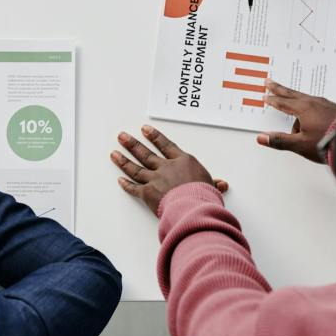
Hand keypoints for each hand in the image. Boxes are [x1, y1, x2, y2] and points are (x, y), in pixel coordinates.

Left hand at [110, 125, 227, 215]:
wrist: (194, 205)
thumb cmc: (204, 195)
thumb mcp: (212, 186)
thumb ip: (213, 184)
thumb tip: (221, 185)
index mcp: (182, 161)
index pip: (166, 145)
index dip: (155, 137)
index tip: (145, 129)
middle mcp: (166, 167)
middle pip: (146, 154)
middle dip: (133, 144)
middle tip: (122, 137)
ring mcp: (155, 179)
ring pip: (136, 168)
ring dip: (124, 160)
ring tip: (114, 153)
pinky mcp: (148, 193)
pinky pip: (134, 188)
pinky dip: (126, 185)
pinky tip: (120, 180)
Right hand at [258, 81, 335, 162]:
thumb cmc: (328, 143)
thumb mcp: (300, 144)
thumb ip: (280, 140)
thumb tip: (262, 138)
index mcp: (304, 109)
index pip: (283, 102)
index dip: (272, 100)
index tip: (265, 96)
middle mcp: (315, 103)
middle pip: (292, 93)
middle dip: (280, 89)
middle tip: (270, 82)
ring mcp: (326, 104)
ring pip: (305, 99)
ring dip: (295, 98)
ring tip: (291, 105)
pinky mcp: (335, 108)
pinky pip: (317, 104)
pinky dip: (309, 104)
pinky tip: (311, 113)